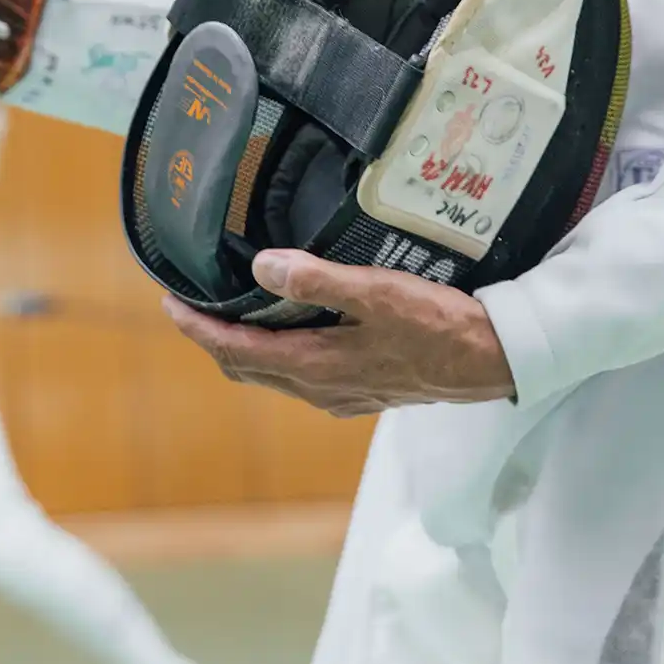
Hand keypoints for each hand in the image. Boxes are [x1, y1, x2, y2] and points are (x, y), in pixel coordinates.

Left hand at [164, 250, 515, 416]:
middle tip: (191, 306)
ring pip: (273, 375)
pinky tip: (289, 330)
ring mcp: (342, 396)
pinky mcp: (362, 392)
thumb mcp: (377, 293)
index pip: (235, 351)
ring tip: (229, 313)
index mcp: (315, 366)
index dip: (197, 329)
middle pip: (246, 367)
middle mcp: (321, 390)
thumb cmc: (440, 325)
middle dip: (213, 338)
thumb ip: (318, 280)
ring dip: (244, 347)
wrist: (493, 362)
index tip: (170, 304)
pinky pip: (301, 377)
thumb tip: (262, 268)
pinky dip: (277, 354)